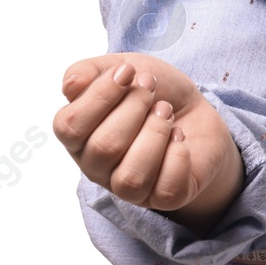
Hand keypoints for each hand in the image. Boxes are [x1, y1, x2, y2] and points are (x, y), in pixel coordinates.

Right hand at [52, 54, 243, 235]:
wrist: (196, 109)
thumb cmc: (152, 92)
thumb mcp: (122, 67)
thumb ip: (89, 71)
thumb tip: (70, 84)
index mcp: (78, 136)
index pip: (69, 126)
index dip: (101, 95)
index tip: (128, 71)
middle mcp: (96, 167)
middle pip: (104, 148)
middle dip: (135, 108)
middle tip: (151, 89)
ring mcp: (127, 187)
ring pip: (131, 177)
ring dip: (155, 134)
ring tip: (166, 111)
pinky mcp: (163, 197)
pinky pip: (166, 190)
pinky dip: (178, 157)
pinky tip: (180, 136)